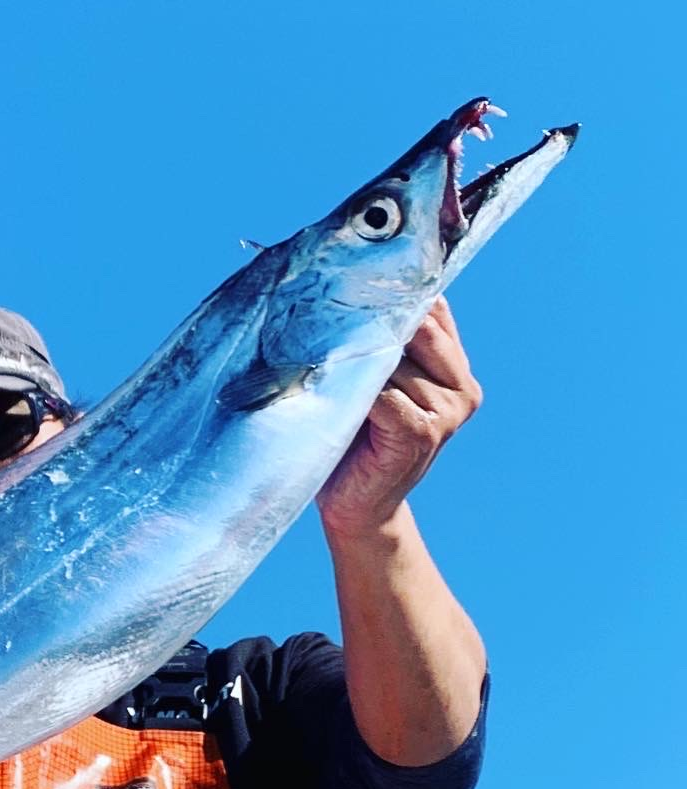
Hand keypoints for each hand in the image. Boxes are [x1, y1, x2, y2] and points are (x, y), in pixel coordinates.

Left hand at [317, 298, 481, 540]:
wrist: (354, 507)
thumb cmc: (353, 440)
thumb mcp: (372, 383)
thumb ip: (382, 346)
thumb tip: (355, 291)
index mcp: (454, 367)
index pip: (432, 309)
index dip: (394, 294)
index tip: (351, 281)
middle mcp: (461, 387)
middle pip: (417, 326)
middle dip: (372, 324)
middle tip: (327, 322)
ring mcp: (448, 411)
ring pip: (395, 360)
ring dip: (355, 364)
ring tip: (326, 374)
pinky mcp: (423, 432)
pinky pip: (385, 394)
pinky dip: (357, 395)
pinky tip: (339, 403)